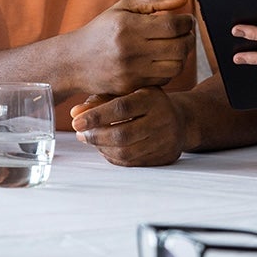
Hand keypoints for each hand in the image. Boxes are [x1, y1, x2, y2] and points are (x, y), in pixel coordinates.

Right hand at [61, 0, 194, 96]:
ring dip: (182, 56)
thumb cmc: (101, 31)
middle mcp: (130, 50)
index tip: (187, 20)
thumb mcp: (122, 7)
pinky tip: (163, 60)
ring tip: (176, 46)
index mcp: (128, 26)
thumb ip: (153, 0)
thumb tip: (182, 1)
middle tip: (186, 34)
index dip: (187, 22)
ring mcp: (131, 72)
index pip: (173, 25)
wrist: (73, 62)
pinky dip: (169, 69)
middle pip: (179, 48)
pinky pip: (163, 79)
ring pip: (176, 66)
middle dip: (189, 39)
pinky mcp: (131, 87)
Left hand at [70, 86, 187, 165]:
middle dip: (96, 136)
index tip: (76, 122)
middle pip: (123, 135)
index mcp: (153, 98)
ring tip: (91, 140)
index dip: (96, 116)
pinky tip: (106, 148)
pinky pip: (132, 163)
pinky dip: (113, 157)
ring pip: (126, 153)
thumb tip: (75, 113)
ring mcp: (166, 141)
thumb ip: (101, 100)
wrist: (181, 119)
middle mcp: (163, 119)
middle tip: (81, 134)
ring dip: (102, 148)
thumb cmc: (146, 103)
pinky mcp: (165, 157)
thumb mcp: (128, 93)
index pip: (122, 108)